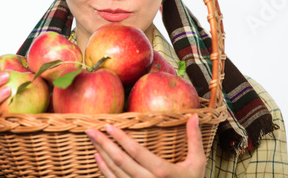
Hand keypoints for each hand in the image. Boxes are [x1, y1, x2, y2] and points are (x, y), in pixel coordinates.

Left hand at [85, 114, 205, 177]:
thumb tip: (194, 116)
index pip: (136, 152)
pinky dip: (104, 170)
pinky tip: (97, 158)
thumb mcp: (197, 163)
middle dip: (103, 144)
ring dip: (101, 155)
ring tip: (92, 140)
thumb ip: (194, 139)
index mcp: (162, 171)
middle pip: (120, 161)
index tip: (108, 125)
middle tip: (90, 130)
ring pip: (114, 172)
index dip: (120, 138)